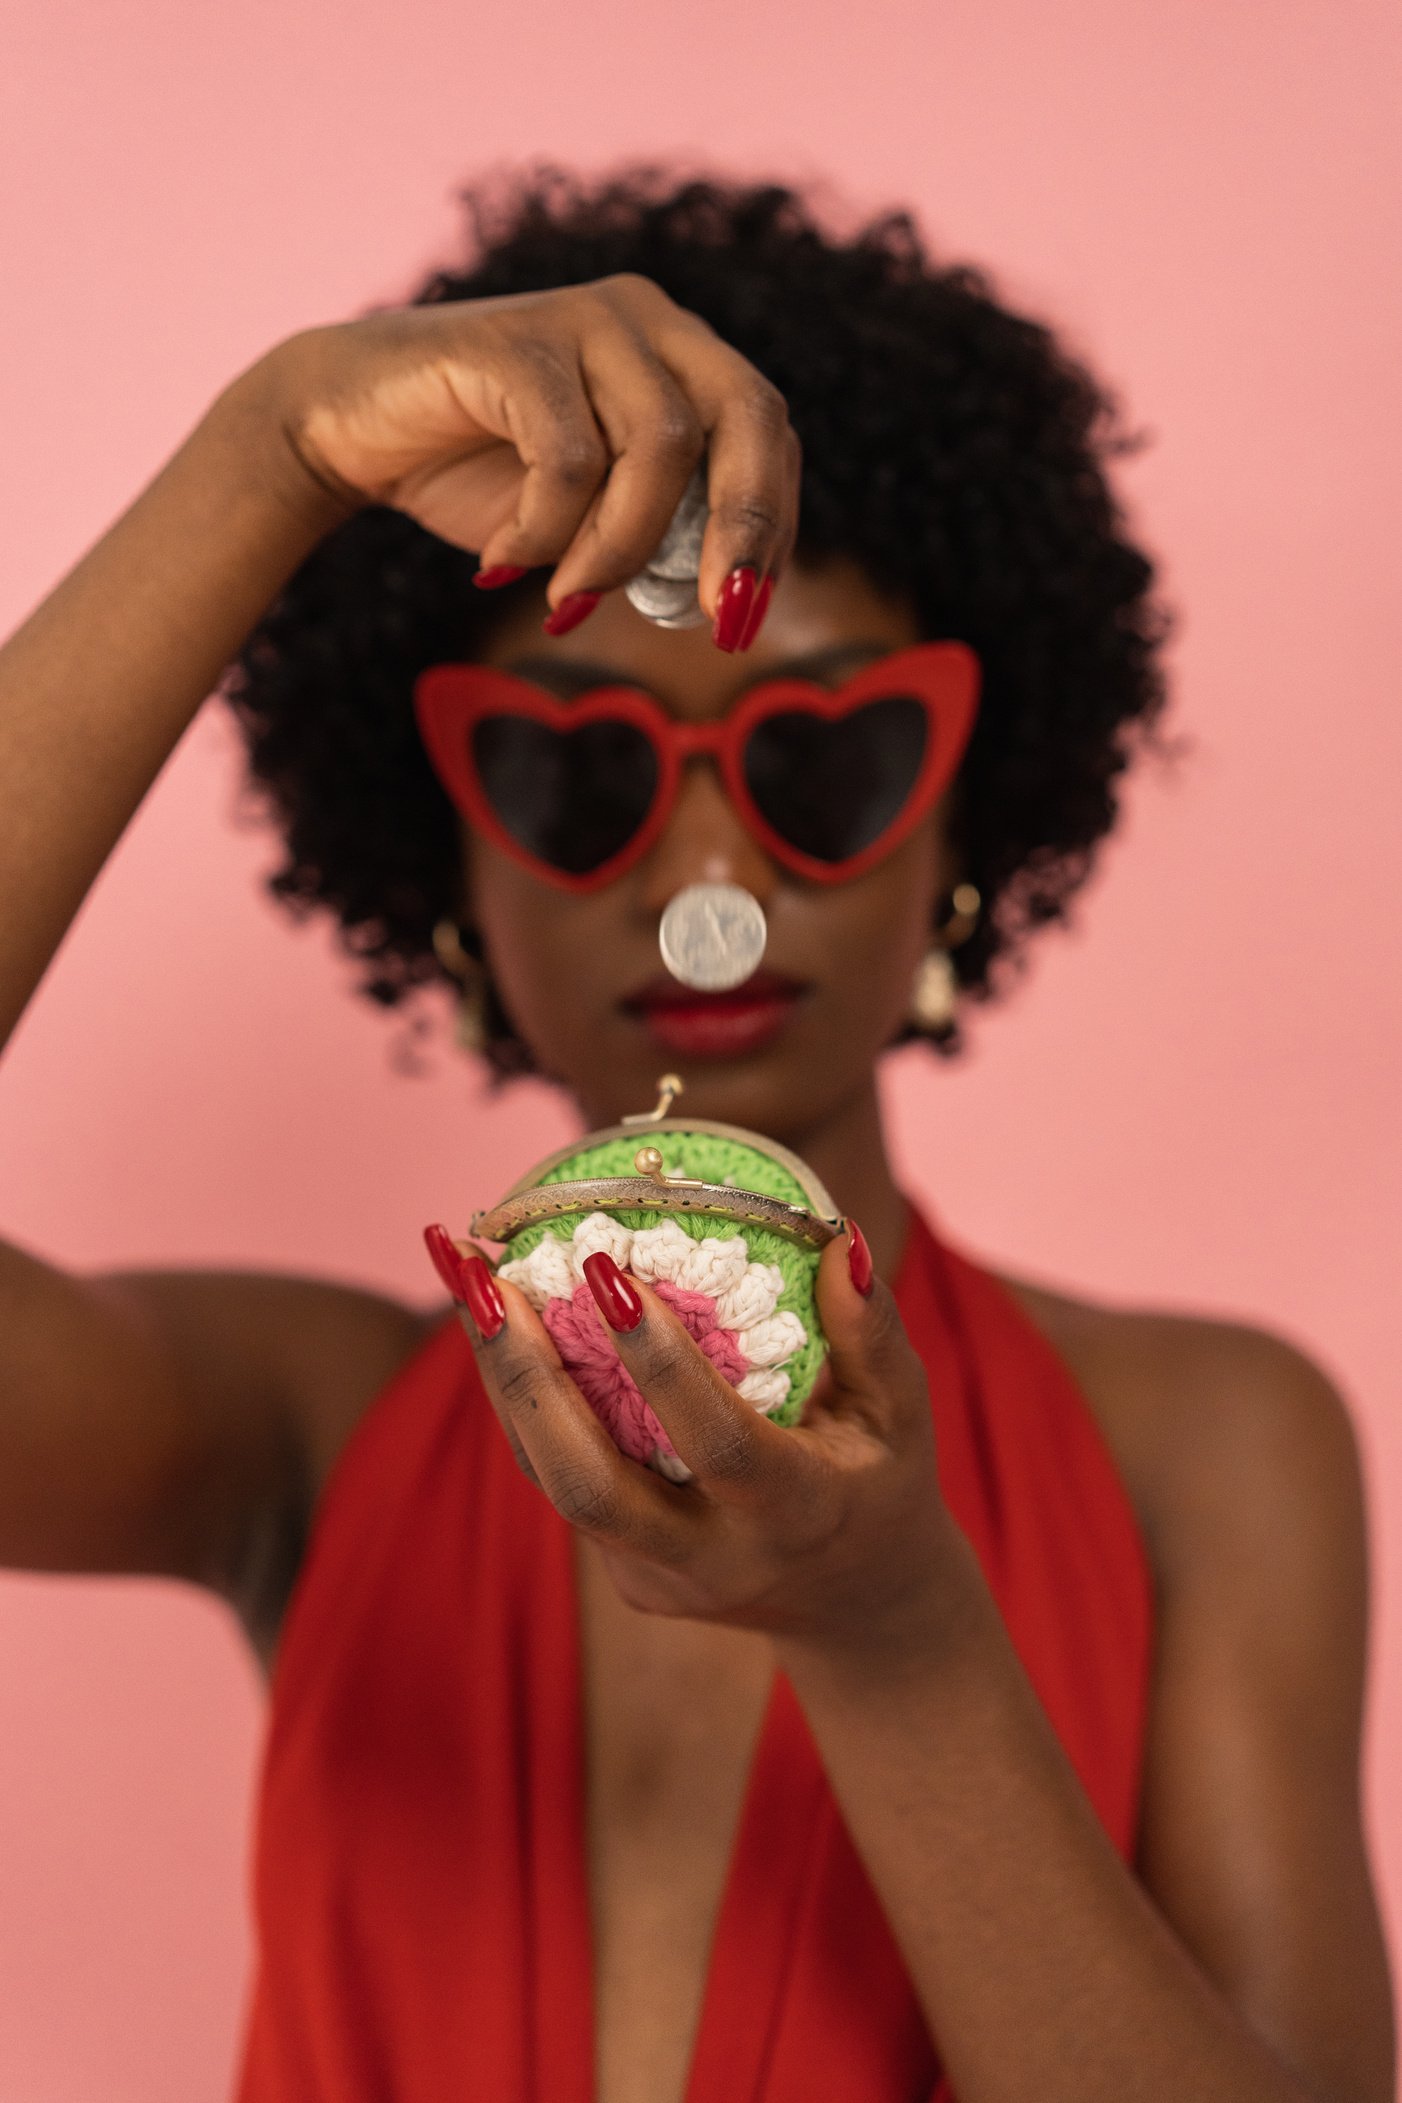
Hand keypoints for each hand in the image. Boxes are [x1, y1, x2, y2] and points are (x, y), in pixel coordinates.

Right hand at [254, 275, 799, 623]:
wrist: (350, 431)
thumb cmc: (481, 476)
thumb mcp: (592, 520)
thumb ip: (662, 539)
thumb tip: (728, 603)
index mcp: (680, 353)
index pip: (767, 431)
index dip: (771, 523)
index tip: (743, 613)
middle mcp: (645, 319)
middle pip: (747, 414)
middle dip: (745, 525)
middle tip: (718, 616)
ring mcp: (583, 320)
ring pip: (659, 447)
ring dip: (621, 547)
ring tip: (567, 597)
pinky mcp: (516, 343)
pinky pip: (570, 460)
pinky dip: (546, 533)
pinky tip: (504, 562)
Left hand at [449, 1224, 961, 1654]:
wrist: (857, 1604)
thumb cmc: (882, 1476)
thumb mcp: (903, 1407)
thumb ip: (871, 1328)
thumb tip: (833, 1234)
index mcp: (795, 1514)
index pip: (715, 1441)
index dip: (659, 1363)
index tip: (606, 1269)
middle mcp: (714, 1559)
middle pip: (590, 1485)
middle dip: (528, 1381)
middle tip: (487, 1282)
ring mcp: (658, 1577)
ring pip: (554, 1482)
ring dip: (503, 1380)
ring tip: (467, 1278)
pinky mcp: (625, 1575)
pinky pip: (560, 1482)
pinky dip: (523, 1400)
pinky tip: (498, 1321)